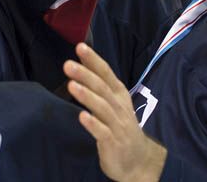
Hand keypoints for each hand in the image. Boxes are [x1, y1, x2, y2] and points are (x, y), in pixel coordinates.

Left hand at [64, 43, 166, 181]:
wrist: (139, 160)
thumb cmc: (120, 126)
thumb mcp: (113, 102)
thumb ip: (98, 84)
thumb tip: (81, 62)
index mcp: (119, 94)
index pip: (106, 74)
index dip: (94, 60)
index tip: (80, 47)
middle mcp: (119, 107)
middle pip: (102, 88)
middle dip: (86, 75)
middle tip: (68, 64)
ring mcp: (117, 125)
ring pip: (102, 108)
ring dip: (87, 96)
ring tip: (71, 85)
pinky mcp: (114, 143)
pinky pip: (103, 132)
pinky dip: (93, 124)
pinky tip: (82, 117)